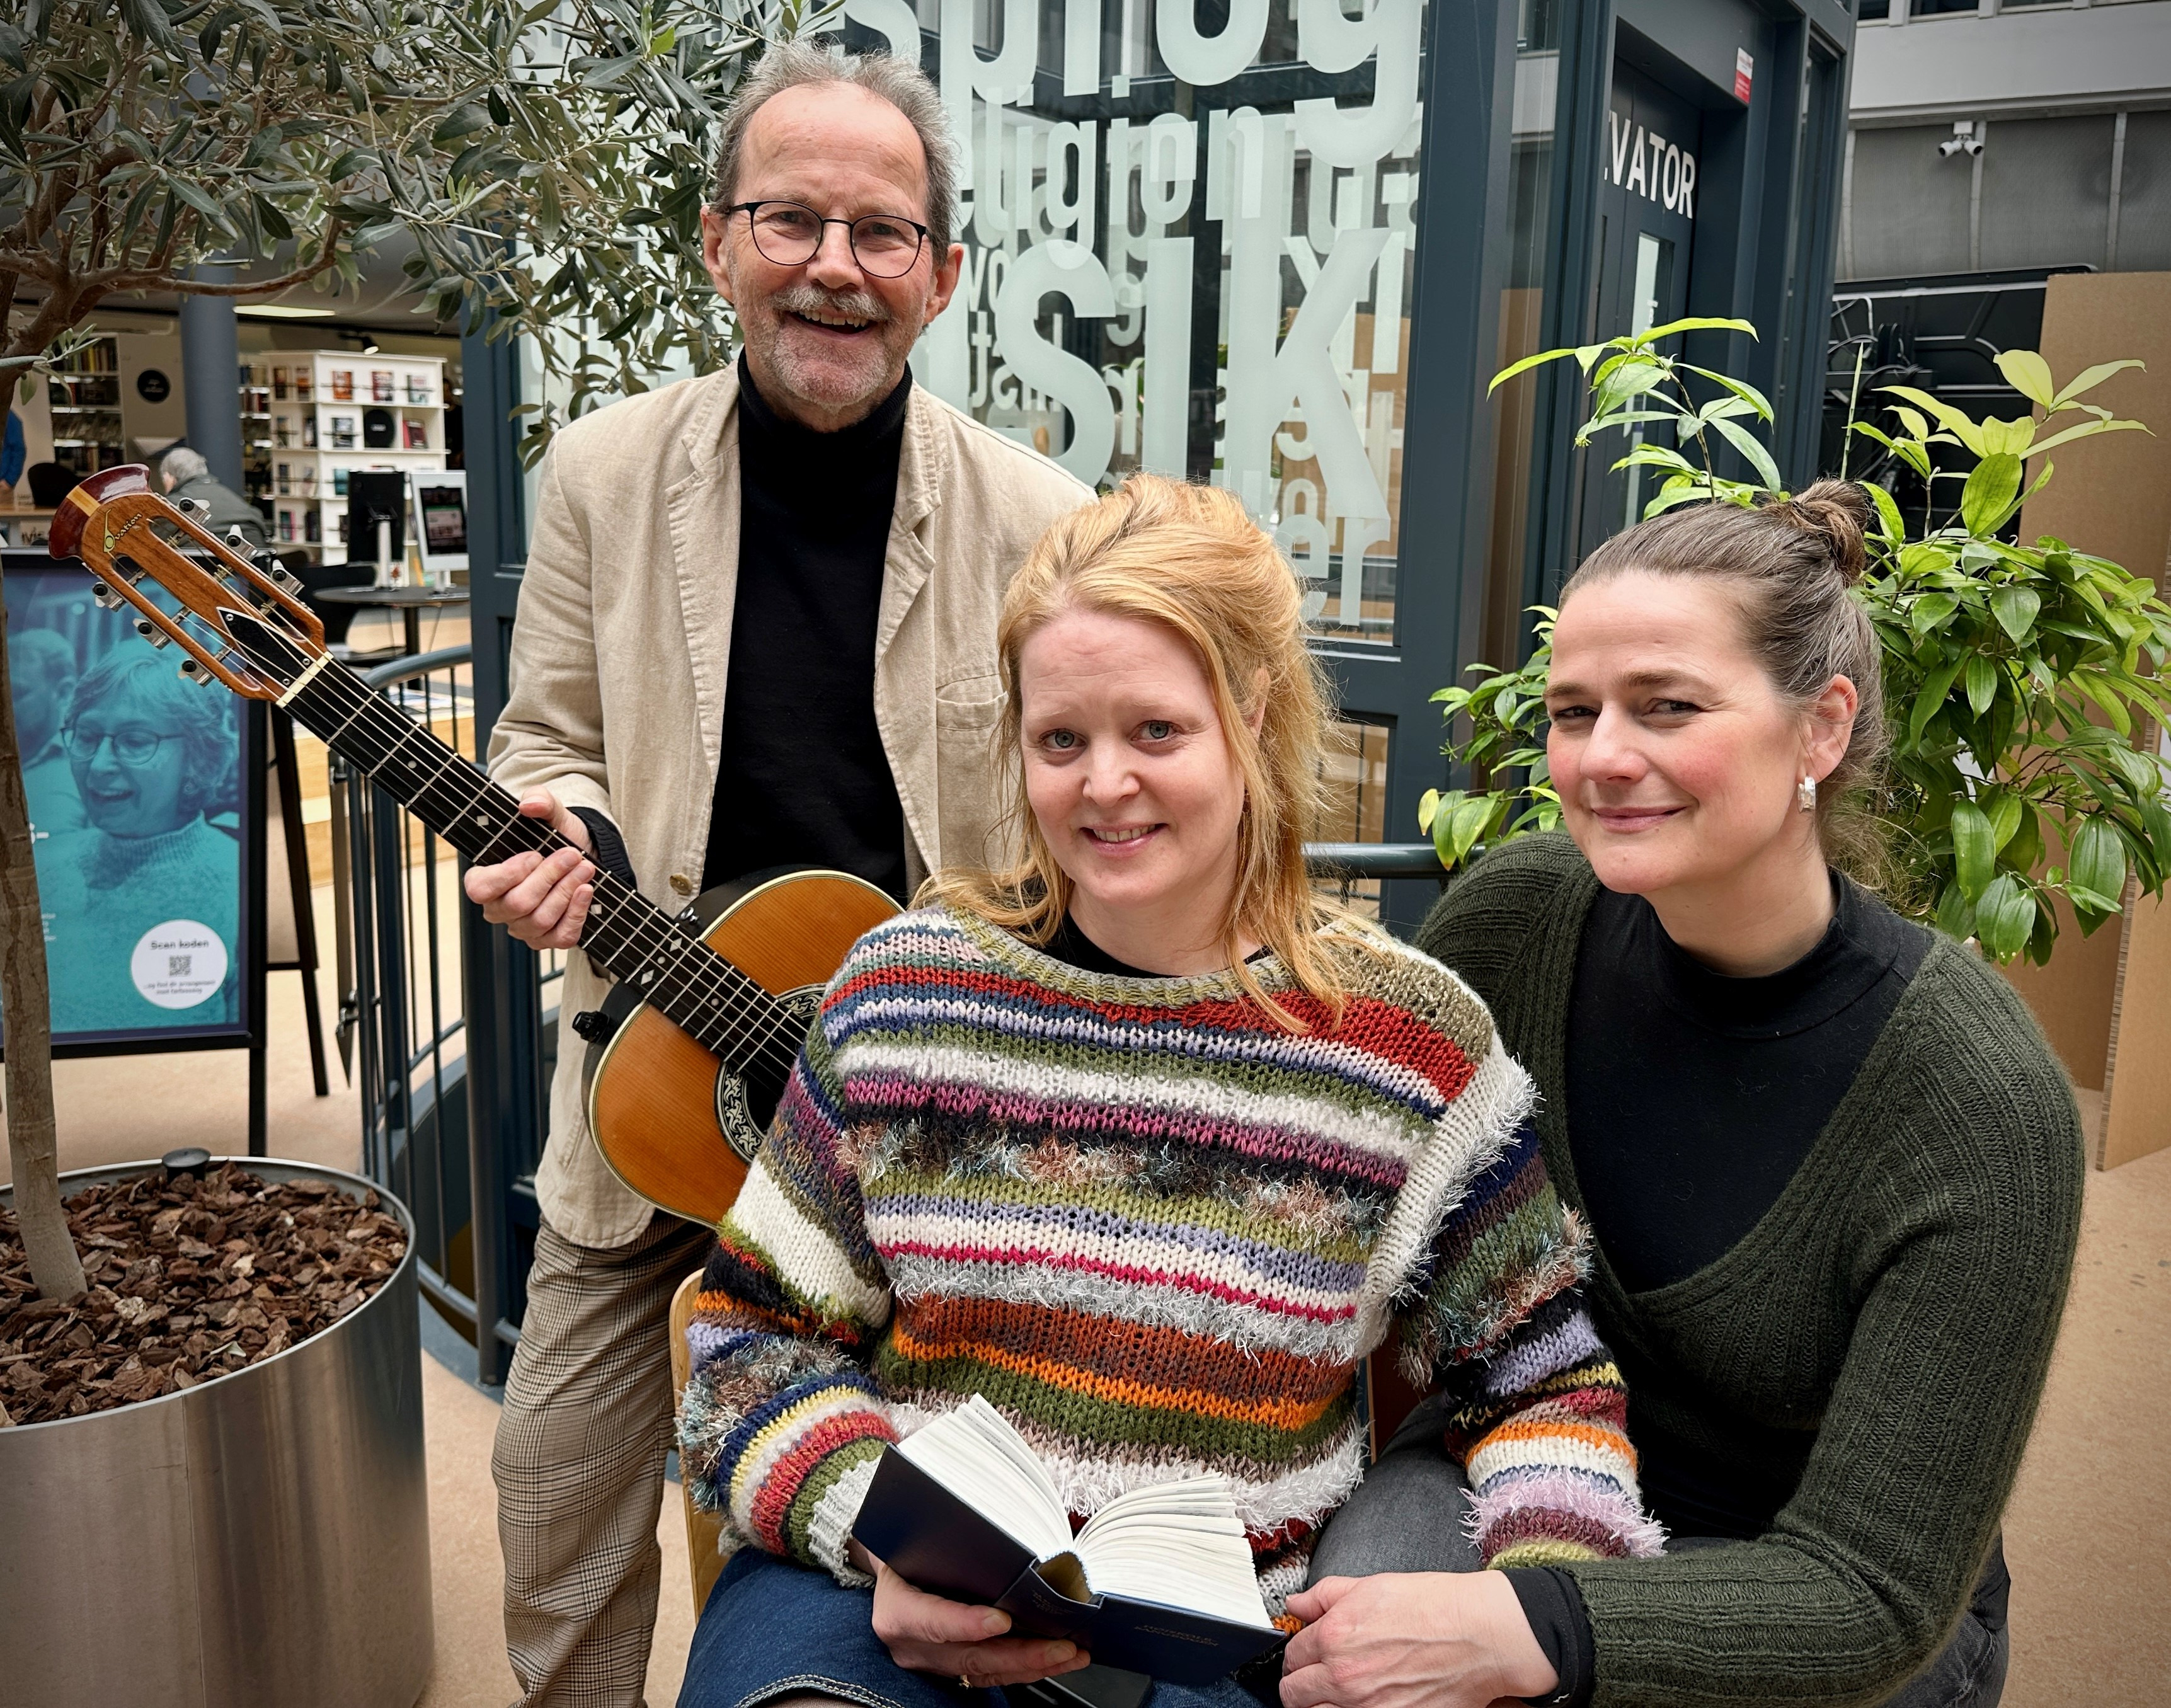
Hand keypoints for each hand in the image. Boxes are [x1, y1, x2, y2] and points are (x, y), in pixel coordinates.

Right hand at [461, 787, 596, 950]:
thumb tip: (529, 805)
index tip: (534, 854)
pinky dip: (576, 913)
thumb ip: (539, 800)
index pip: (479, 889)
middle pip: (518, 904)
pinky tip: (586, 890)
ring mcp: (523, 927)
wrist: (583, 854)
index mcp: (486, 879)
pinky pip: (560, 937)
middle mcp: (499, 908)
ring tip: (584, 867)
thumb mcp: (551, 812)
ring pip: (540, 921)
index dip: (507, 875)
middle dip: (549, 877)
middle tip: (572, 854)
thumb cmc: (556, 835)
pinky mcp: (548, 939)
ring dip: (566, 891)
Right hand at [862, 1548, 1090, 1688]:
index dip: (966, 1624)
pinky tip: (1055, 1659)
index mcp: (896, 1610)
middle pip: (968, 1657)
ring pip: (985, 1672)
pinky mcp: (951, 1669)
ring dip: (1033, 1665)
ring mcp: (932, 1663)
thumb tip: (997, 1520)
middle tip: (1061, 1646)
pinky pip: (991, 1675)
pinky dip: (1025, 1668)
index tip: (1001, 1620)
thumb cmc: (907, 1547)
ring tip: (1071, 1654)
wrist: (892, 1569)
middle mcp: (911, 1646)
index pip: (930, 1621)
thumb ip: (946, 1540)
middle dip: (1021, 1654)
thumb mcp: (915, 1537)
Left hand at [1279, 1573, 1555, 1707]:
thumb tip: (1296, 1605)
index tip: (1308, 1653)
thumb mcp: (1370, 1586)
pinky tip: (1359, 1703)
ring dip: (1319, 1705)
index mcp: (1334, 1637)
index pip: (1291, 1655)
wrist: (1479, 1635)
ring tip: (1335, 1694)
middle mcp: (1343, 1677)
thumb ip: (1325, 1596)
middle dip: (1301, 1682)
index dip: (1299, 1653)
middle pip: (1293, 1693)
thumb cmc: (1433, 1606)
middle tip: (1315, 1676)